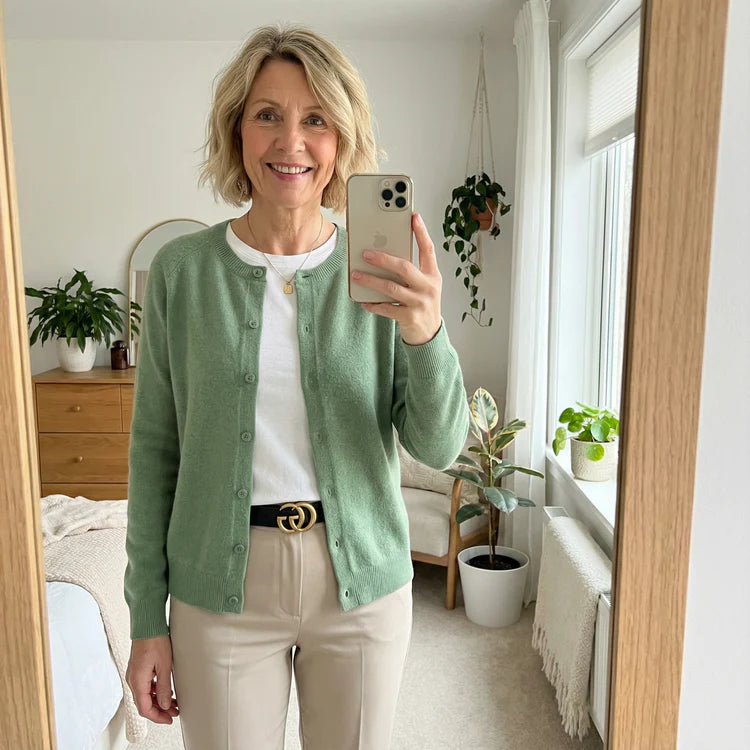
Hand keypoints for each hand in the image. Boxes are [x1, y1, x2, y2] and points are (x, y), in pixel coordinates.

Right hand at [126, 635, 179, 724]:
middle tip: (174, 713)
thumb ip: (164, 688)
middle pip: (144, 703)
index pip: (144, 708)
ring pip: (145, 695)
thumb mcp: (165, 666)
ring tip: (173, 703)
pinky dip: (155, 692)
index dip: (157, 717)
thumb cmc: (155, 640)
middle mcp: (133, 680)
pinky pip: (145, 686)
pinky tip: (166, 691)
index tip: (169, 719)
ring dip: (158, 701)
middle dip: (159, 710)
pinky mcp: (138, 669)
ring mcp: (134, 674)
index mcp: (137, 681)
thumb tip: (166, 705)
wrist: (148, 625)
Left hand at [351, 213, 442, 344]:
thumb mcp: (424, 285)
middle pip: (404, 268)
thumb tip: (384, 255)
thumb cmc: (423, 303)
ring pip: (391, 288)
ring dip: (371, 280)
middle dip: (383, 259)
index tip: (414, 216)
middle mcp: (429, 287)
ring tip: (356, 275)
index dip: (422, 233)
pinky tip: (363, 300)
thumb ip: (412, 271)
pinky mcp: (409, 317)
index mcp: (433, 275)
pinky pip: (386, 308)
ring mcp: (420, 303)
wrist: (430, 334)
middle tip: (365, 254)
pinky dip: (373, 304)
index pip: (428, 250)